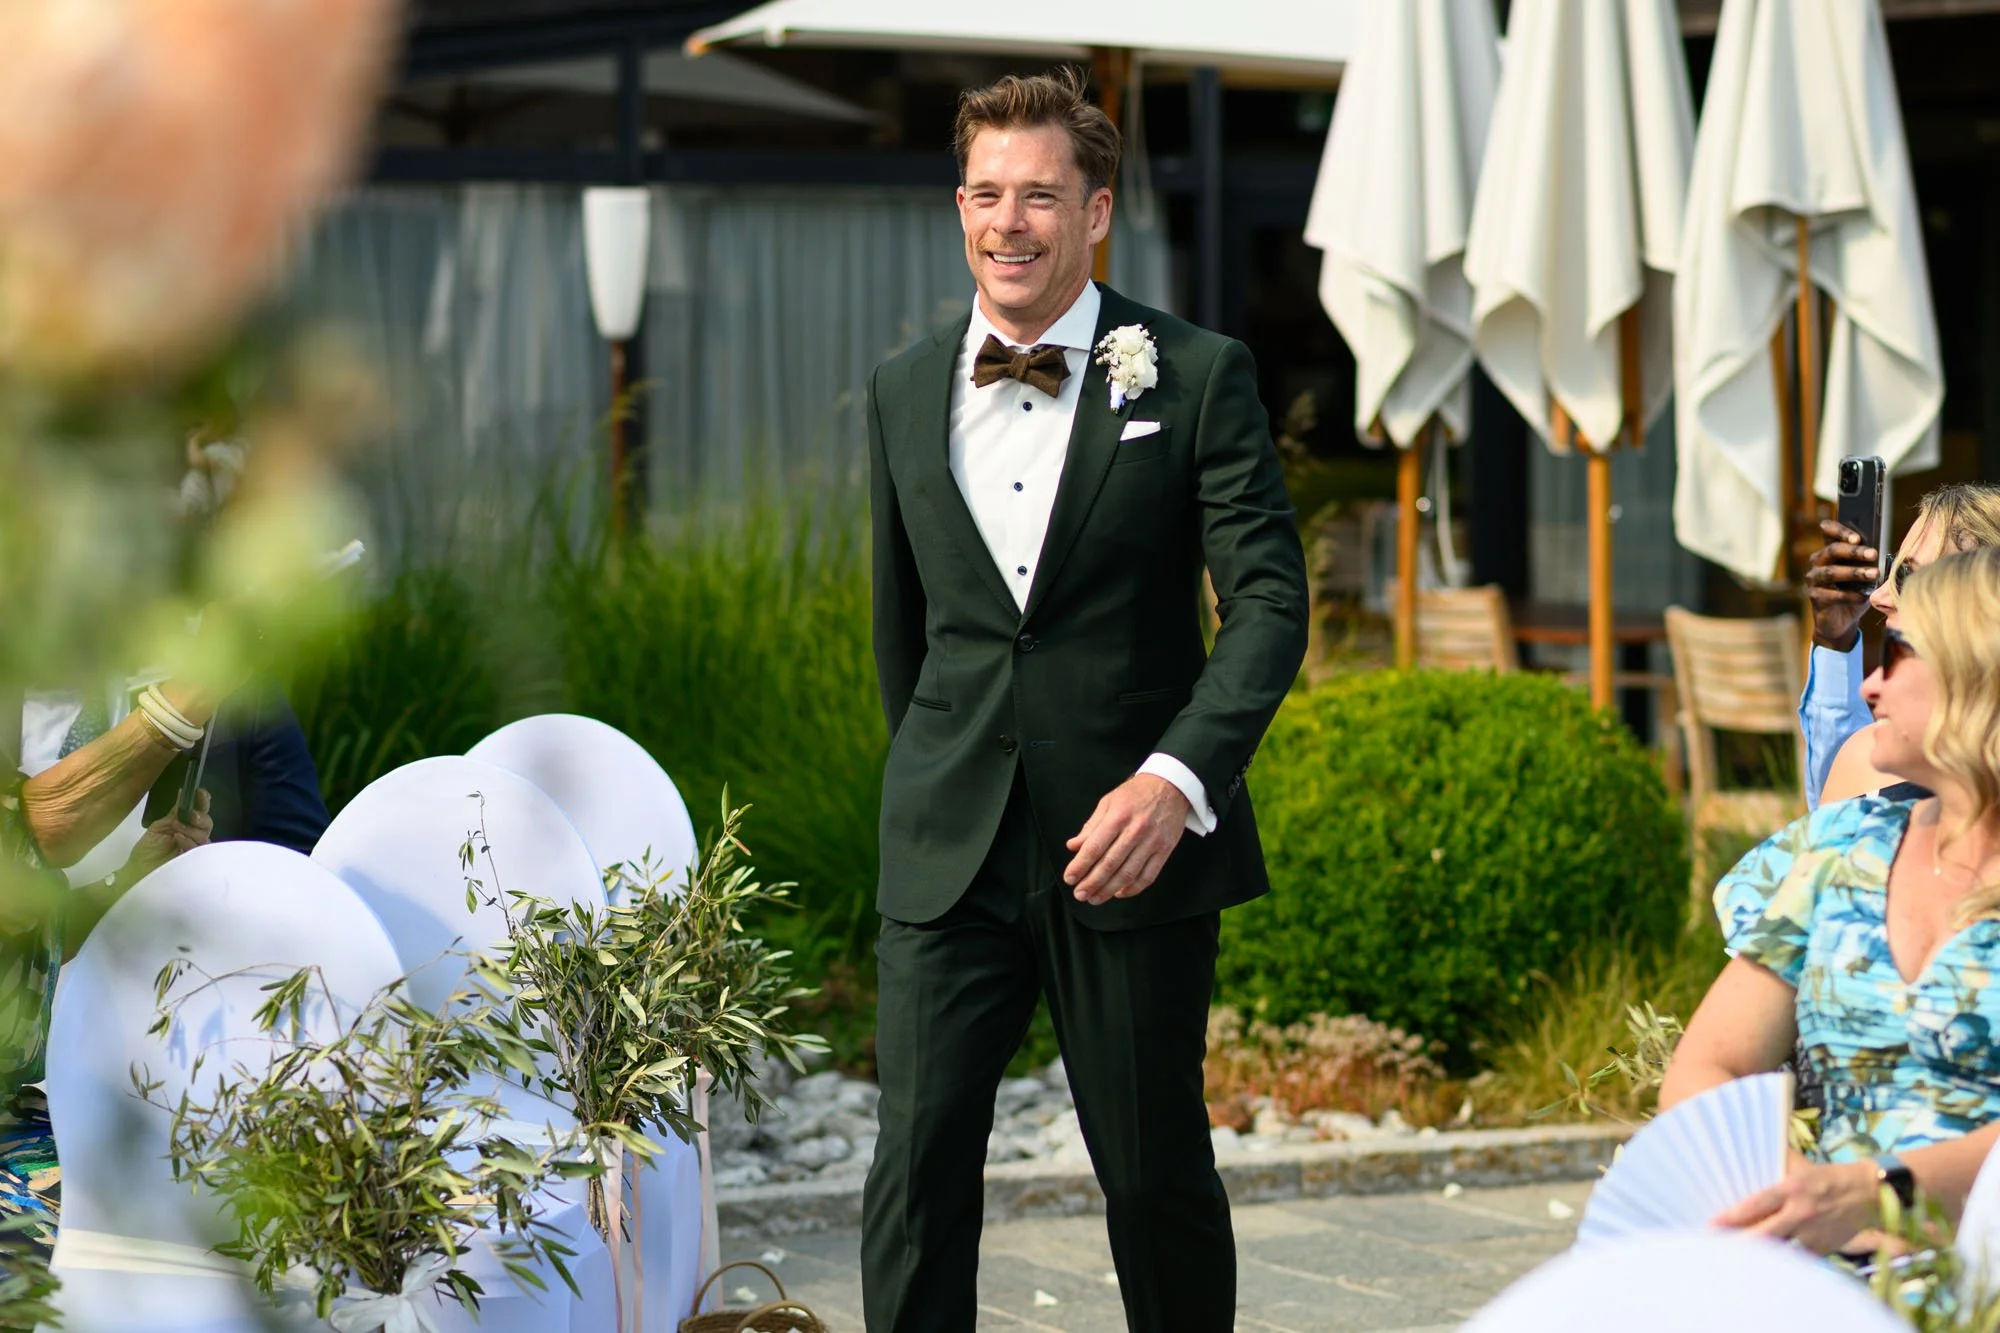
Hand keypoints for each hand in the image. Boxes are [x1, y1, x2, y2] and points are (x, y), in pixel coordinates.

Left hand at [121, 789, 212, 882]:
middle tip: (191, 815)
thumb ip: (174, 813)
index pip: (200, 812)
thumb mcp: (159, 827)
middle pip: (208, 824)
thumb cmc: (147, 851)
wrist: (138, 871)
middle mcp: (194, 836)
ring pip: (205, 836)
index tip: (201, 792)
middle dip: (201, 817)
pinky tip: (178, 838)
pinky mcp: (193, 861)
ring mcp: (195, 850)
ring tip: (176, 829)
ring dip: (191, 829)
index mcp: (186, 826)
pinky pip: (198, 849)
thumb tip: (182, 793)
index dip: (203, 802)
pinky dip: (189, 841)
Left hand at [1063, 775, 1187, 904]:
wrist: (1170, 786)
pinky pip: (1148, 875)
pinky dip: (1133, 889)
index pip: (1094, 847)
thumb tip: (1073, 846)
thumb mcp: (1108, 802)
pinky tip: (1120, 893)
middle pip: (1110, 864)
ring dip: (1109, 890)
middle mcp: (1135, 830)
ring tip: (1096, 898)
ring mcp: (1152, 842)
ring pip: (1128, 873)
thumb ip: (1091, 826)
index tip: (1070, 878)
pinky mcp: (1165, 850)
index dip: (1080, 865)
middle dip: (1092, 882)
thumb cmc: (1135, 794)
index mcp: (1118, 816)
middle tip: (1080, 894)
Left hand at [1712, 1152, 1878, 1254]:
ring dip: (1760, 1256)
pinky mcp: (1824, 1248)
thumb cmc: (1828, 1177)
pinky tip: (1767, 1266)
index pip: (1755, 1205)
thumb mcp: (1800, 1166)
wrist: (1870, 1194)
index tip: (1711, 1224)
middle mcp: (1801, 1213)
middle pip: (1764, 1234)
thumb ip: (1775, 1164)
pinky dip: (1783, 1262)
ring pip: (1781, 1251)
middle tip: (1715, 1248)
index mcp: (1792, 1189)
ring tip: (1735, 1260)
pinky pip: (1799, 1258)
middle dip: (1739, 1243)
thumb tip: (1746, 1152)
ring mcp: (1813, 1233)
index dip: (1731, 1217)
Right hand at [1805, 518, 1879, 651]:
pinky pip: (1832, 595)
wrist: (1842, 622)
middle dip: (1854, 551)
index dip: (1839, 531)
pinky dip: (1850, 595)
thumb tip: (1882, 557)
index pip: (1828, 533)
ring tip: (1874, 574)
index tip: (1857, 537)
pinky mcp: (1816, 598)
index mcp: (1829, 552)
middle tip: (1873, 554)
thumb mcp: (1863, 576)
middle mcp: (1817, 563)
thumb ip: (1868, 563)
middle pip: (1832, 551)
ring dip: (1854, 572)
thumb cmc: (1854, 593)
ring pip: (1831, 572)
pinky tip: (1863, 597)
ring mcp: (1814, 581)